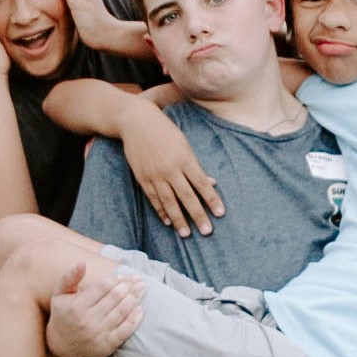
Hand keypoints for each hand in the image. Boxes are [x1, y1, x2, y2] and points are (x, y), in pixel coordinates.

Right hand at [45, 261, 144, 356]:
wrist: (61, 346)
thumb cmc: (63, 315)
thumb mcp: (59, 294)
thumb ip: (69, 277)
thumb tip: (82, 263)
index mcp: (76, 306)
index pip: (102, 287)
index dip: (115, 279)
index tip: (123, 275)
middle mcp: (87, 320)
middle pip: (115, 298)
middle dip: (129, 286)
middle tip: (138, 279)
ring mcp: (98, 334)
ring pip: (122, 312)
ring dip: (135, 298)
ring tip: (142, 288)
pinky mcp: (106, 346)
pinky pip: (125, 330)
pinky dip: (134, 319)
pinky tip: (139, 309)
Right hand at [120, 103, 222, 236]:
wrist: (136, 122)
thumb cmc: (164, 131)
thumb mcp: (184, 144)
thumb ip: (196, 165)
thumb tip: (211, 182)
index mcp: (185, 159)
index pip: (202, 184)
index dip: (212, 199)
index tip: (220, 214)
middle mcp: (171, 169)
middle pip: (187, 197)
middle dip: (198, 215)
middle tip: (207, 231)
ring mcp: (155, 175)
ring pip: (169, 202)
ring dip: (179, 219)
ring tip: (186, 234)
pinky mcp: (143, 177)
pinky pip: (153, 198)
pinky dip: (161, 211)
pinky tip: (167, 221)